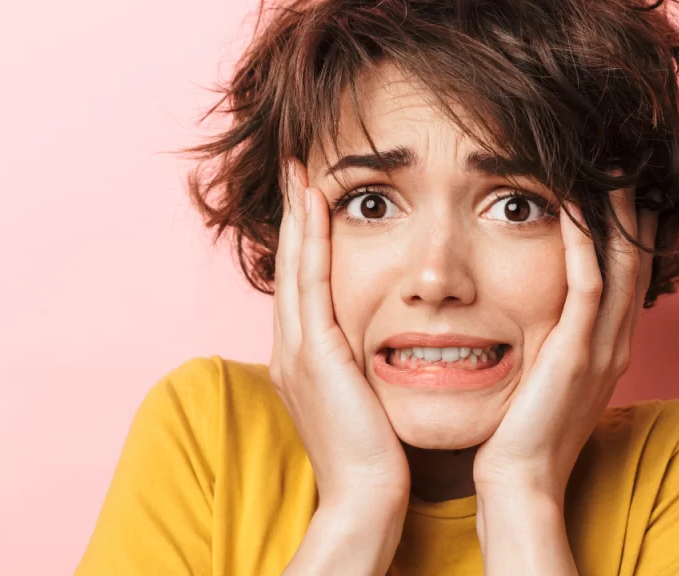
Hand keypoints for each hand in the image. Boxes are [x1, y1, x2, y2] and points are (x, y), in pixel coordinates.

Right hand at [269, 158, 409, 508]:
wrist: (366, 498)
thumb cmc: (377, 454)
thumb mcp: (366, 398)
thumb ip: (366, 366)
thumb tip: (388, 343)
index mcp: (304, 357)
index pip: (304, 282)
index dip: (306, 237)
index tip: (315, 195)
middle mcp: (292, 347)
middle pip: (291, 264)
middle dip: (294, 214)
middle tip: (297, 166)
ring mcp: (297, 349)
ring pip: (296, 264)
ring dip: (299, 213)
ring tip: (302, 168)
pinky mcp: (314, 354)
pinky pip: (311, 281)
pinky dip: (312, 239)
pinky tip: (319, 202)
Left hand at [472, 187, 654, 499]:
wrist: (520, 482)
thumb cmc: (524, 434)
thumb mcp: (548, 381)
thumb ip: (553, 346)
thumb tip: (537, 320)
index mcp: (608, 348)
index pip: (626, 276)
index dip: (629, 231)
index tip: (620, 190)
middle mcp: (614, 343)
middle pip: (635, 261)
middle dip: (634, 212)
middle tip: (626, 165)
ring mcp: (600, 348)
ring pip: (620, 266)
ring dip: (616, 215)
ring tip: (611, 169)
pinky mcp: (575, 354)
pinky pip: (587, 285)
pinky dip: (583, 242)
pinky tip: (571, 205)